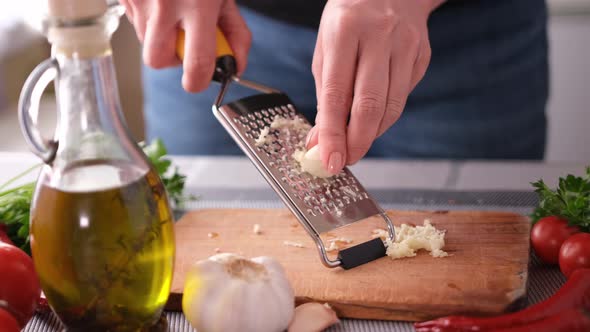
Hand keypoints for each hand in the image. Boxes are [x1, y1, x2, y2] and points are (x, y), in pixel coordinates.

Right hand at [119, 0, 250, 91]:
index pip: (196, 63)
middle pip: (158, 60)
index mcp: (198, 4)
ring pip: (144, 41)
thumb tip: (235, 65)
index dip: (200, 80)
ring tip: (174, 11)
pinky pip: (134, 21)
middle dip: (172, 60)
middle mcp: (164, 4)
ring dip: (160, 36)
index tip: (203, 78)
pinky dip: (148, 19)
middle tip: (185, 40)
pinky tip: (160, 0)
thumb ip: (234, 32)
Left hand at [307, 0, 443, 173]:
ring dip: (372, 133)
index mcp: (346, 30)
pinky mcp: (423, 55)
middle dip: (357, 142)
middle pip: (370, 105)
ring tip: (356, 142)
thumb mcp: (326, 48)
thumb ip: (324, 96)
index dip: (332, 133)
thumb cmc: (349, 20)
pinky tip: (374, 115)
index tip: (329, 160)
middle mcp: (380, 35)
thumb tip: (321, 140)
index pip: (337, 94)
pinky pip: (403, 97)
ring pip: (392, 106)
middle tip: (346, 160)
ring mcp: (406, 45)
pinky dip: (386, 115)